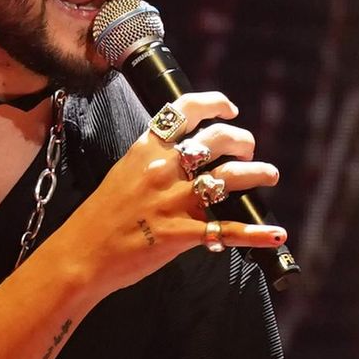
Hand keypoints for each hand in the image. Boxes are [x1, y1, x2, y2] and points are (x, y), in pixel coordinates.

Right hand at [56, 91, 284, 298]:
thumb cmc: (100, 216)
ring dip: (258, 174)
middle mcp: (163, 169)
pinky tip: (276, 234)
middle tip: (248, 150)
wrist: (82, 253)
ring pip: (230, 178)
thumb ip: (152, 161)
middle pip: (217, 141)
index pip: (185, 111)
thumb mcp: (123, 173)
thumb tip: (182, 157)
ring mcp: (174, 201)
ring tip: (270, 174)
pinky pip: (228, 230)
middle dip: (243, 141)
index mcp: (146, 150)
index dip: (215, 104)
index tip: (230, 111)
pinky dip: (257, 234)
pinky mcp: (182, 233)